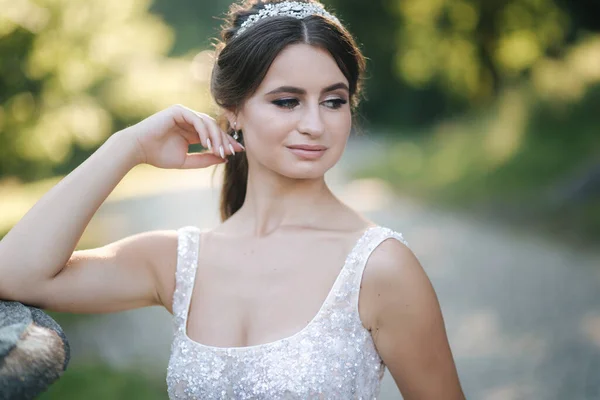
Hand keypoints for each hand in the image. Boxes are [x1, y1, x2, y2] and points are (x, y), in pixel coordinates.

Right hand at [124, 104, 243, 168]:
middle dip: (225, 139)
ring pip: (208, 123)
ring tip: (220, 150)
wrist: (138, 149)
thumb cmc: (158, 156)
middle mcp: (190, 120)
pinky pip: (197, 120)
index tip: (238, 151)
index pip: (214, 135)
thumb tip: (224, 159)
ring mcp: (184, 114)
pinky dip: (204, 132)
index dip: (226, 142)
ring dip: (216, 137)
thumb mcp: (186, 161)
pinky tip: (207, 144)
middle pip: (214, 127)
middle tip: (233, 151)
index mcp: (192, 131)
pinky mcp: (178, 110)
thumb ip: (204, 159)